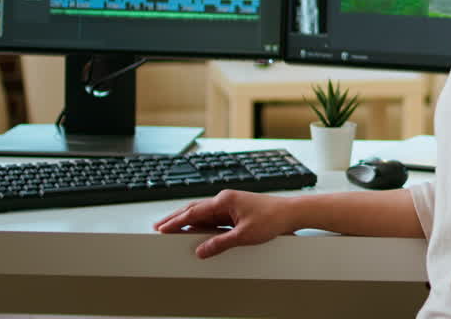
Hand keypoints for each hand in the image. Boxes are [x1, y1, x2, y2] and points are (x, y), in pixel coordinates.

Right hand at [154, 189, 294, 258]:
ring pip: (203, 213)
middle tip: (159, 227)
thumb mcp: (244, 235)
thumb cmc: (272, 218)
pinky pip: (213, 217)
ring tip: (171, 228)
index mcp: (224, 201)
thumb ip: (220, 243)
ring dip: (187, 220)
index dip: (176, 222)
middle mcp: (225, 200)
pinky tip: (195, 230)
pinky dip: (200, 223)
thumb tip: (201, 250)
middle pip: (195, 210)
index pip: (194, 212)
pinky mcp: (236, 210)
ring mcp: (230, 204)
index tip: (161, 228)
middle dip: (176, 219)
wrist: (291, 213)